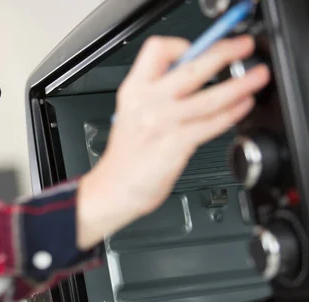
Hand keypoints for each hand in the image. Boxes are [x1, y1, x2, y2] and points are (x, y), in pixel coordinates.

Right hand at [77, 35, 270, 249]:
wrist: (114, 189)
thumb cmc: (126, 157)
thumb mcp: (133, 113)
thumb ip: (158, 93)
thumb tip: (192, 75)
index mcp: (133, 90)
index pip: (156, 51)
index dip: (180, 45)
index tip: (197, 48)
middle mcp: (147, 102)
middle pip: (191, 67)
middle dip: (223, 54)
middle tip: (240, 49)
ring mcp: (161, 123)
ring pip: (210, 97)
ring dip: (239, 86)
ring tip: (255, 80)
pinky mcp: (175, 144)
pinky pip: (211, 124)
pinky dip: (231, 113)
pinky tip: (241, 107)